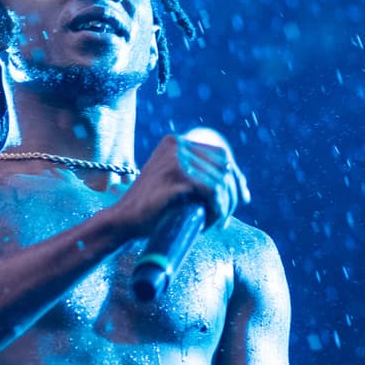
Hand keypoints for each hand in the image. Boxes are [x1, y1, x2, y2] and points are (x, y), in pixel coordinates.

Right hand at [113, 128, 249, 238]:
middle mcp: (176, 144)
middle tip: (230, 214)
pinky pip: (211, 191)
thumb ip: (197, 176)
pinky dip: (217, 208)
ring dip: (225, 205)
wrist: (123, 221)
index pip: (220, 154)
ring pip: (220, 180)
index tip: (241, 197)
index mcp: (175, 142)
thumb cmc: (151, 208)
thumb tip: (238, 185)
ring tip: (218, 222)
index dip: (236, 176)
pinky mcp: (176, 176)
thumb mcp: (175, 184)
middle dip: (233, 191)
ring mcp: (176, 158)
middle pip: (224, 165)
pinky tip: (212, 221)